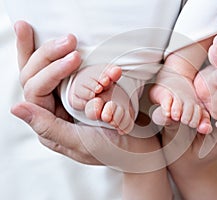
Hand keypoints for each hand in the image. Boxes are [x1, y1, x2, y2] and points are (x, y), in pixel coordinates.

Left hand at [11, 21, 165, 170]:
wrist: (140, 148)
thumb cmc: (112, 150)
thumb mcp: (81, 143)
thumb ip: (48, 127)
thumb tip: (16, 108)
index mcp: (49, 123)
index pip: (37, 90)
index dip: (52, 70)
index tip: (75, 57)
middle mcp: (55, 109)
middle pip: (36, 75)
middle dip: (48, 53)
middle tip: (70, 39)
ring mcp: (69, 99)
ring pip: (48, 69)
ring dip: (52, 50)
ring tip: (68, 38)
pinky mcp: (85, 91)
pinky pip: (73, 71)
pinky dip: (70, 57)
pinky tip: (73, 44)